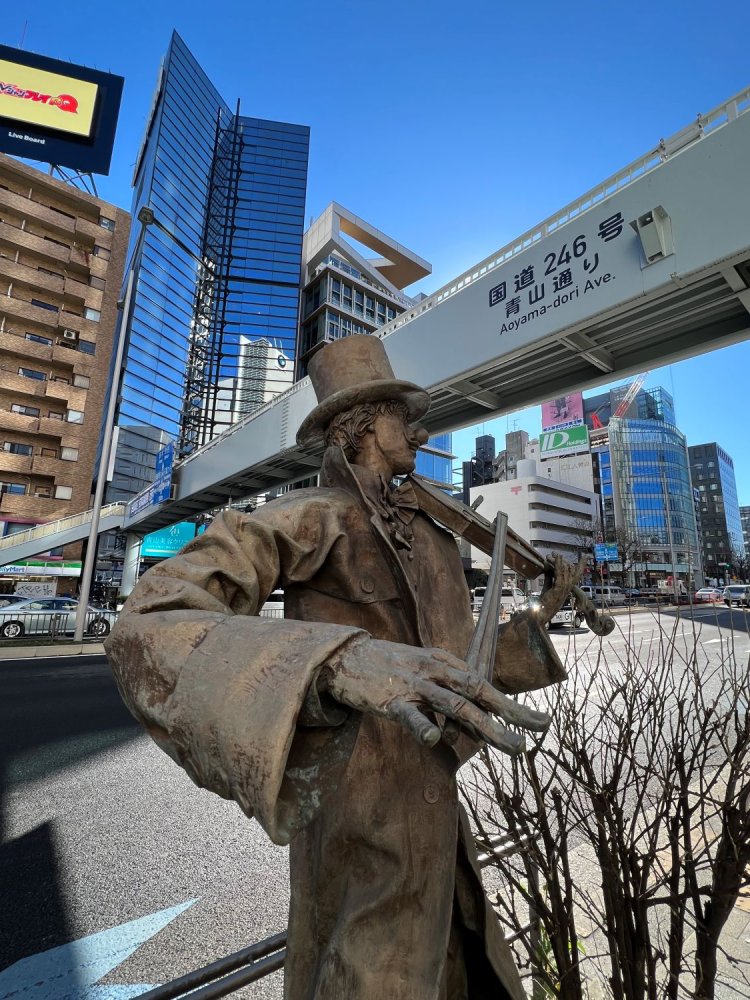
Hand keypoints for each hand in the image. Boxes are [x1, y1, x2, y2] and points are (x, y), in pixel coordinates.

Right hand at [320, 638, 549, 754]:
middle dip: (511, 713)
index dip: (512, 704)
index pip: (483, 685)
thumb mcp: (422, 673)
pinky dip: (424, 727)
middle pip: (478, 693)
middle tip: (537, 732)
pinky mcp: (391, 700)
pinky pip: (411, 716)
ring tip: (512, 745)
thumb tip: (476, 726)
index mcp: (443, 663)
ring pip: (455, 706)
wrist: (344, 657)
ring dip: (487, 726)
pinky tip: (438, 741)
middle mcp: (434, 671)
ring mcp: (413, 685)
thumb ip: (447, 696)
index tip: (540, 721)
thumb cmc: (387, 668)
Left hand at [536, 554, 585, 621]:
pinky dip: (558, 565)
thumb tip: (547, 565)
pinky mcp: (558, 589)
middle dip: (567, 561)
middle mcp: (568, 588)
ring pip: (566, 572)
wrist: (541, 612)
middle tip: (560, 554)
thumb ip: (550, 576)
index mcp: (568, 588)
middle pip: (573, 572)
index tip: (586, 557)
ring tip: (557, 554)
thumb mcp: (549, 586)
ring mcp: (564, 589)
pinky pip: (559, 574)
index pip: (577, 575)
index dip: (581, 565)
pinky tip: (557, 558)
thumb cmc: (545, 602)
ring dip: (561, 562)